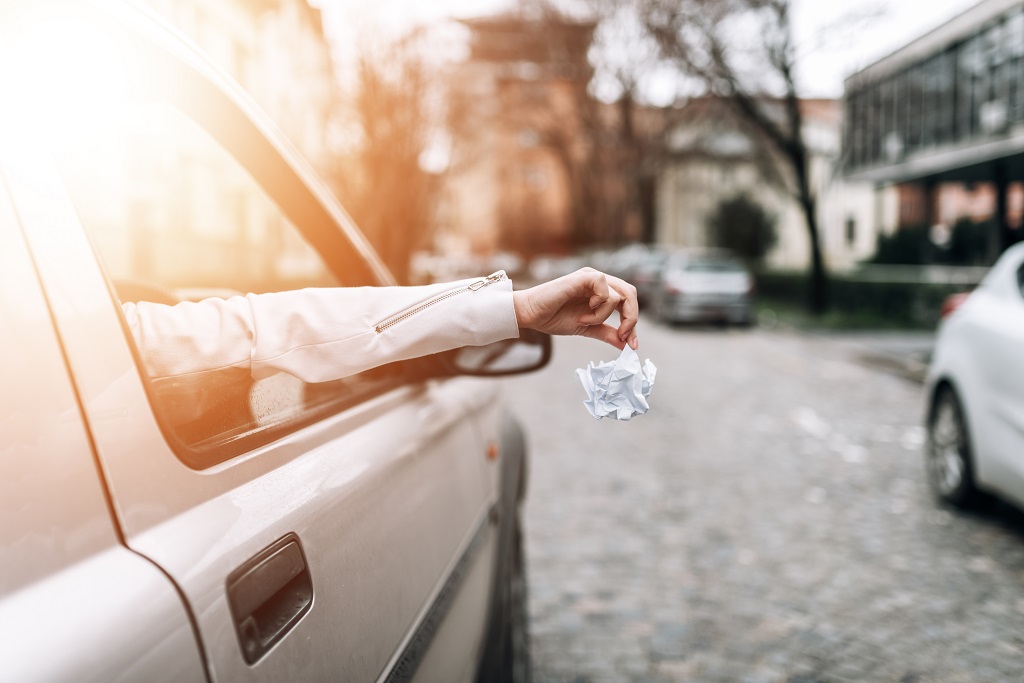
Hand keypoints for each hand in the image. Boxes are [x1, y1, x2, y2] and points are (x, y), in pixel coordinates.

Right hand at [513, 267, 638, 349]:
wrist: (531, 314)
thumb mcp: (587, 329)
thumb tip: (626, 345)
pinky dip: (599, 309)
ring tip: (585, 322)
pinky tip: (583, 315)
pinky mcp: (584, 277)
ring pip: (620, 295)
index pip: (627, 302)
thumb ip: (607, 333)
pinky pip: (606, 292)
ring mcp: (591, 277)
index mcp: (600, 290)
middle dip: (631, 318)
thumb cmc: (553, 317)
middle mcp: (598, 281)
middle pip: (630, 294)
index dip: (632, 323)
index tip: (631, 345)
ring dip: (605, 316)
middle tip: (622, 336)